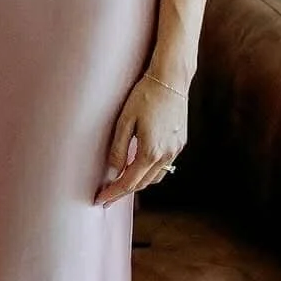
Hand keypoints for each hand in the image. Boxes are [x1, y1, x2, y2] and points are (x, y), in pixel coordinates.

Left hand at [97, 72, 185, 204]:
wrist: (171, 80)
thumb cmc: (144, 96)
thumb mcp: (125, 121)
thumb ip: (118, 149)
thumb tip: (113, 171)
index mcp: (150, 152)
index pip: (128, 182)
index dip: (113, 193)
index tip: (100, 200)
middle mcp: (166, 156)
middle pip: (142, 184)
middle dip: (124, 192)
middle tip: (107, 197)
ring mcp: (175, 151)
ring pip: (156, 177)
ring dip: (139, 183)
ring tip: (121, 184)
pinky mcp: (180, 144)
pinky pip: (164, 166)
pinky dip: (150, 172)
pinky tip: (140, 168)